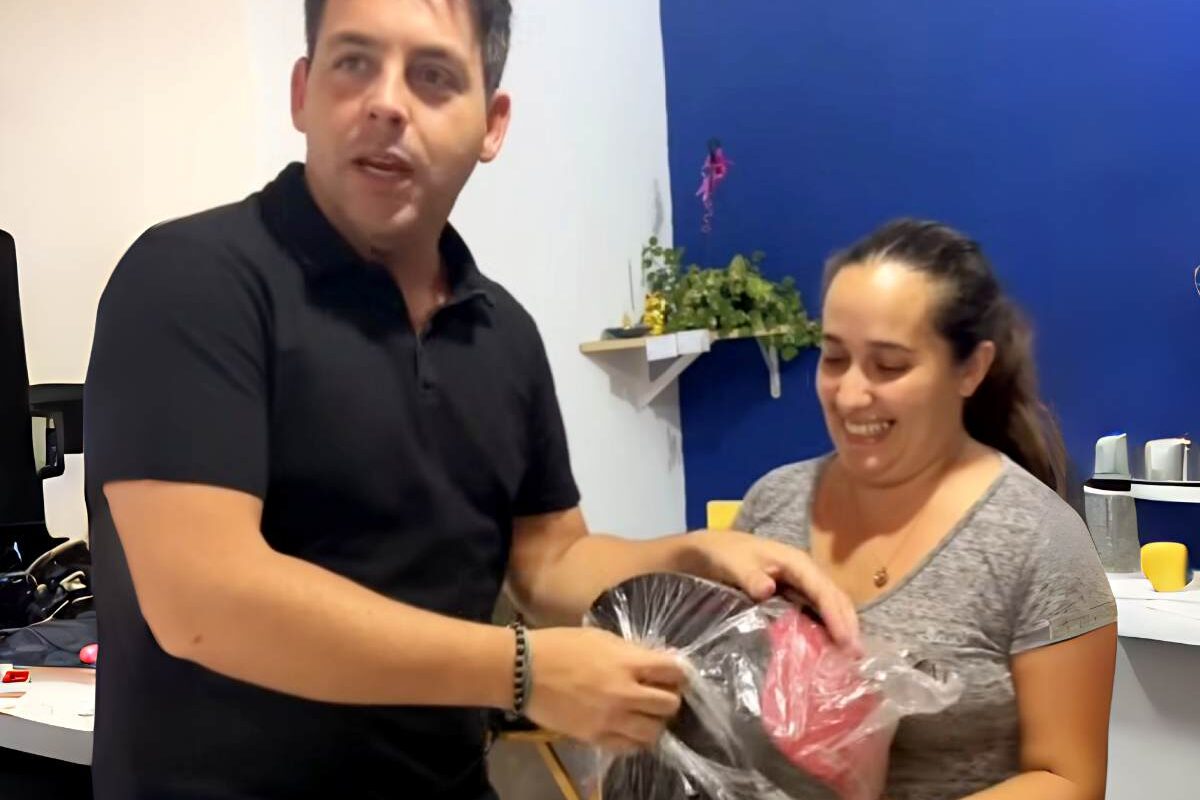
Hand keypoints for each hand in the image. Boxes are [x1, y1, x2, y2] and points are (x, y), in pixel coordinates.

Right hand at [525, 627, 685, 752]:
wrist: (524, 670)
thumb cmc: (561, 646)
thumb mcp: (602, 638)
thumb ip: (631, 652)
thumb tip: (655, 662)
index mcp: (628, 663)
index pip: (674, 672)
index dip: (679, 673)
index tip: (674, 674)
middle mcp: (625, 693)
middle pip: (670, 705)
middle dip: (670, 699)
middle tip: (660, 695)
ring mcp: (611, 719)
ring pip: (654, 732)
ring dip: (654, 723)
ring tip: (644, 715)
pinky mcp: (595, 737)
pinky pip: (630, 747)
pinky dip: (635, 740)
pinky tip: (628, 728)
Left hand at [685, 529, 859, 649]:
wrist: (705, 551)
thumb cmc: (721, 554)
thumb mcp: (730, 563)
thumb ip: (748, 575)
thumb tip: (768, 589)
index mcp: (794, 562)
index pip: (822, 590)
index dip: (836, 615)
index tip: (846, 642)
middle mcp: (803, 572)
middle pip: (834, 597)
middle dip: (848, 624)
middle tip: (857, 657)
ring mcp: (799, 584)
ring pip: (829, 605)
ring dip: (841, 627)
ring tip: (849, 658)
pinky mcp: (791, 595)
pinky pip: (815, 611)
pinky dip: (826, 628)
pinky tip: (827, 648)